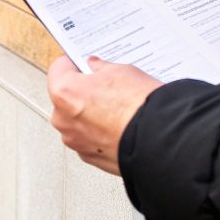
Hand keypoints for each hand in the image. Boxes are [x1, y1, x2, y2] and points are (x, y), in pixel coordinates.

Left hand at [47, 55, 161, 175]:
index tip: (84, 63)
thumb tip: (95, 68)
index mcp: (64, 93)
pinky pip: (88, 137)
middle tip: (106, 86)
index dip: (74, 63)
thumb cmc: (140, 106)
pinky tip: (118, 125)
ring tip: (117, 108)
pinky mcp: (89, 156)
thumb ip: (100, 68)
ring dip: (90, 113)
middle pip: (66, 97)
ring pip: (77, 120)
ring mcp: (75, 141)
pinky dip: (99, 132)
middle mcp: (63, 119)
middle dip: (82, 90)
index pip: (59, 68)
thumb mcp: (121, 72)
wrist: (160, 140)